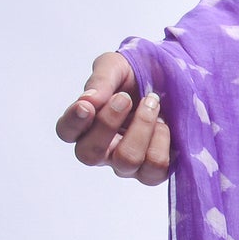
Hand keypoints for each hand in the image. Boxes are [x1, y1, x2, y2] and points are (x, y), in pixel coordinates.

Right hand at [55, 50, 170, 184]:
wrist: (172, 81)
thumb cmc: (136, 75)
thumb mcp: (116, 67)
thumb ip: (100, 80)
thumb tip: (89, 100)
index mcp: (86, 123)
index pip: (66, 132)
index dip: (73, 122)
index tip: (86, 105)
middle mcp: (103, 150)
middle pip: (90, 154)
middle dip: (107, 124)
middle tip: (124, 98)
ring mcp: (127, 165)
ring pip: (126, 160)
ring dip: (140, 127)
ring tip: (151, 102)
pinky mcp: (153, 172)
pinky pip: (154, 167)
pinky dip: (161, 140)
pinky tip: (164, 124)